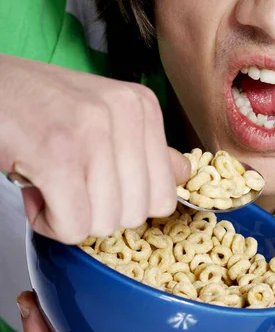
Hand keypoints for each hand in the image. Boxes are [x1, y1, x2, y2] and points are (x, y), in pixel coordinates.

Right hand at [0, 54, 189, 243]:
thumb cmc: (39, 106)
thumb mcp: (103, 117)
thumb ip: (145, 149)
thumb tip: (182, 174)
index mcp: (142, 106)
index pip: (166, 193)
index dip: (126, 202)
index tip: (94, 182)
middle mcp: (126, 113)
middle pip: (138, 213)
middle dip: (97, 212)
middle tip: (66, 182)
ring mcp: (94, 131)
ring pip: (105, 223)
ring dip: (68, 217)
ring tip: (47, 180)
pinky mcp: (58, 153)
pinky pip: (74, 226)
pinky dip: (49, 223)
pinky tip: (35, 191)